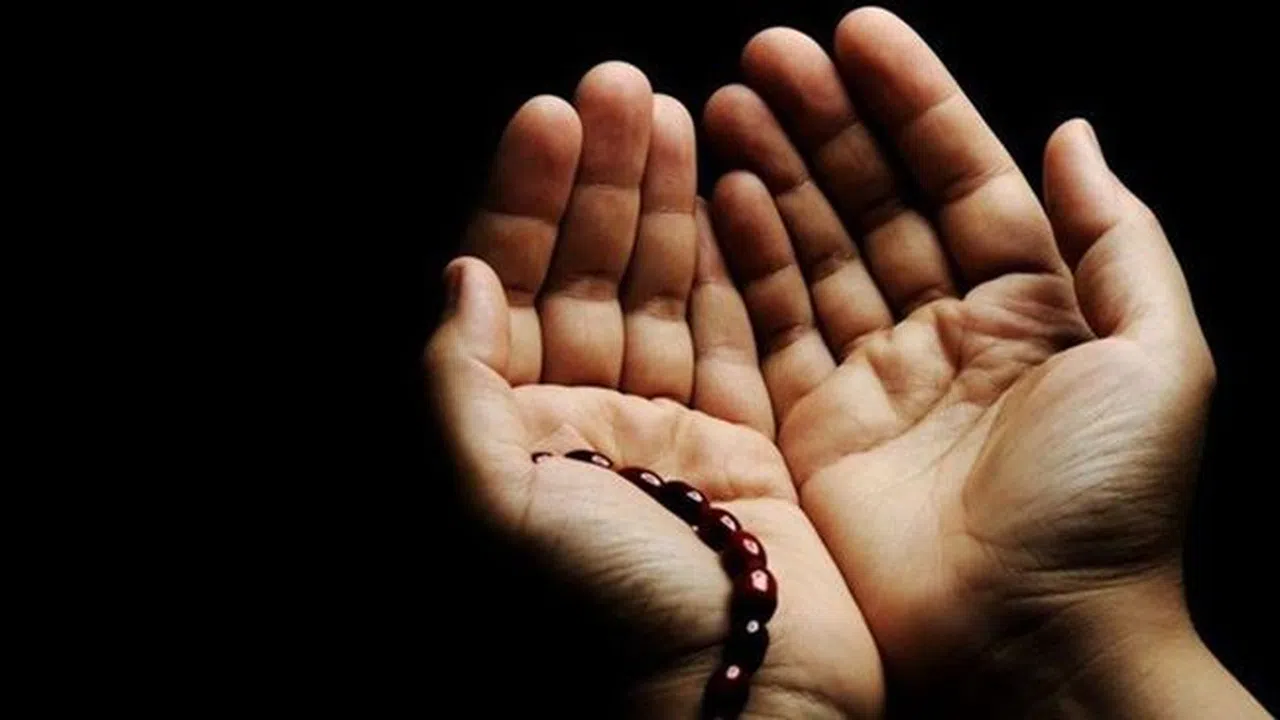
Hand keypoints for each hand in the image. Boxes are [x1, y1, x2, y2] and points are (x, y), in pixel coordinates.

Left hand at [425, 62, 881, 717]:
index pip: (507, 289)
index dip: (524, 200)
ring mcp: (664, 436)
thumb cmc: (603, 621)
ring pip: (658, 294)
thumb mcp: (489, 507)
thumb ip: (456, 390)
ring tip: (673, 112)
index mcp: (510, 436)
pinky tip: (727, 198)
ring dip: (662, 205)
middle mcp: (580, 429)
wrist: (729, 703)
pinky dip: (729, 268)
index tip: (550, 114)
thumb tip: (459, 282)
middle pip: (584, 275)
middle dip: (600, 180)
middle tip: (621, 87)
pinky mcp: (742, 448)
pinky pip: (732, 336)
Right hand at [703, 8, 1263, 715]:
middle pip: (874, 202)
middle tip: (767, 52)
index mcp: (1034, 306)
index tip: (857, 31)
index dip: (912, 101)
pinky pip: (771, 326)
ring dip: (772, 174)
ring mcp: (874, 379)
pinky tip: (719, 193)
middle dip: (823, 123)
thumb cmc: (1109, 509)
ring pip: (814, 252)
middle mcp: (948, 333)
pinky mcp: (813, 428)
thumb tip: (1072, 130)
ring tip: (724, 100)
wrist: (1032, 646)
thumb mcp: (1161, 357)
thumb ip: (1116, 235)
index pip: (960, 176)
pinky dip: (744, 259)